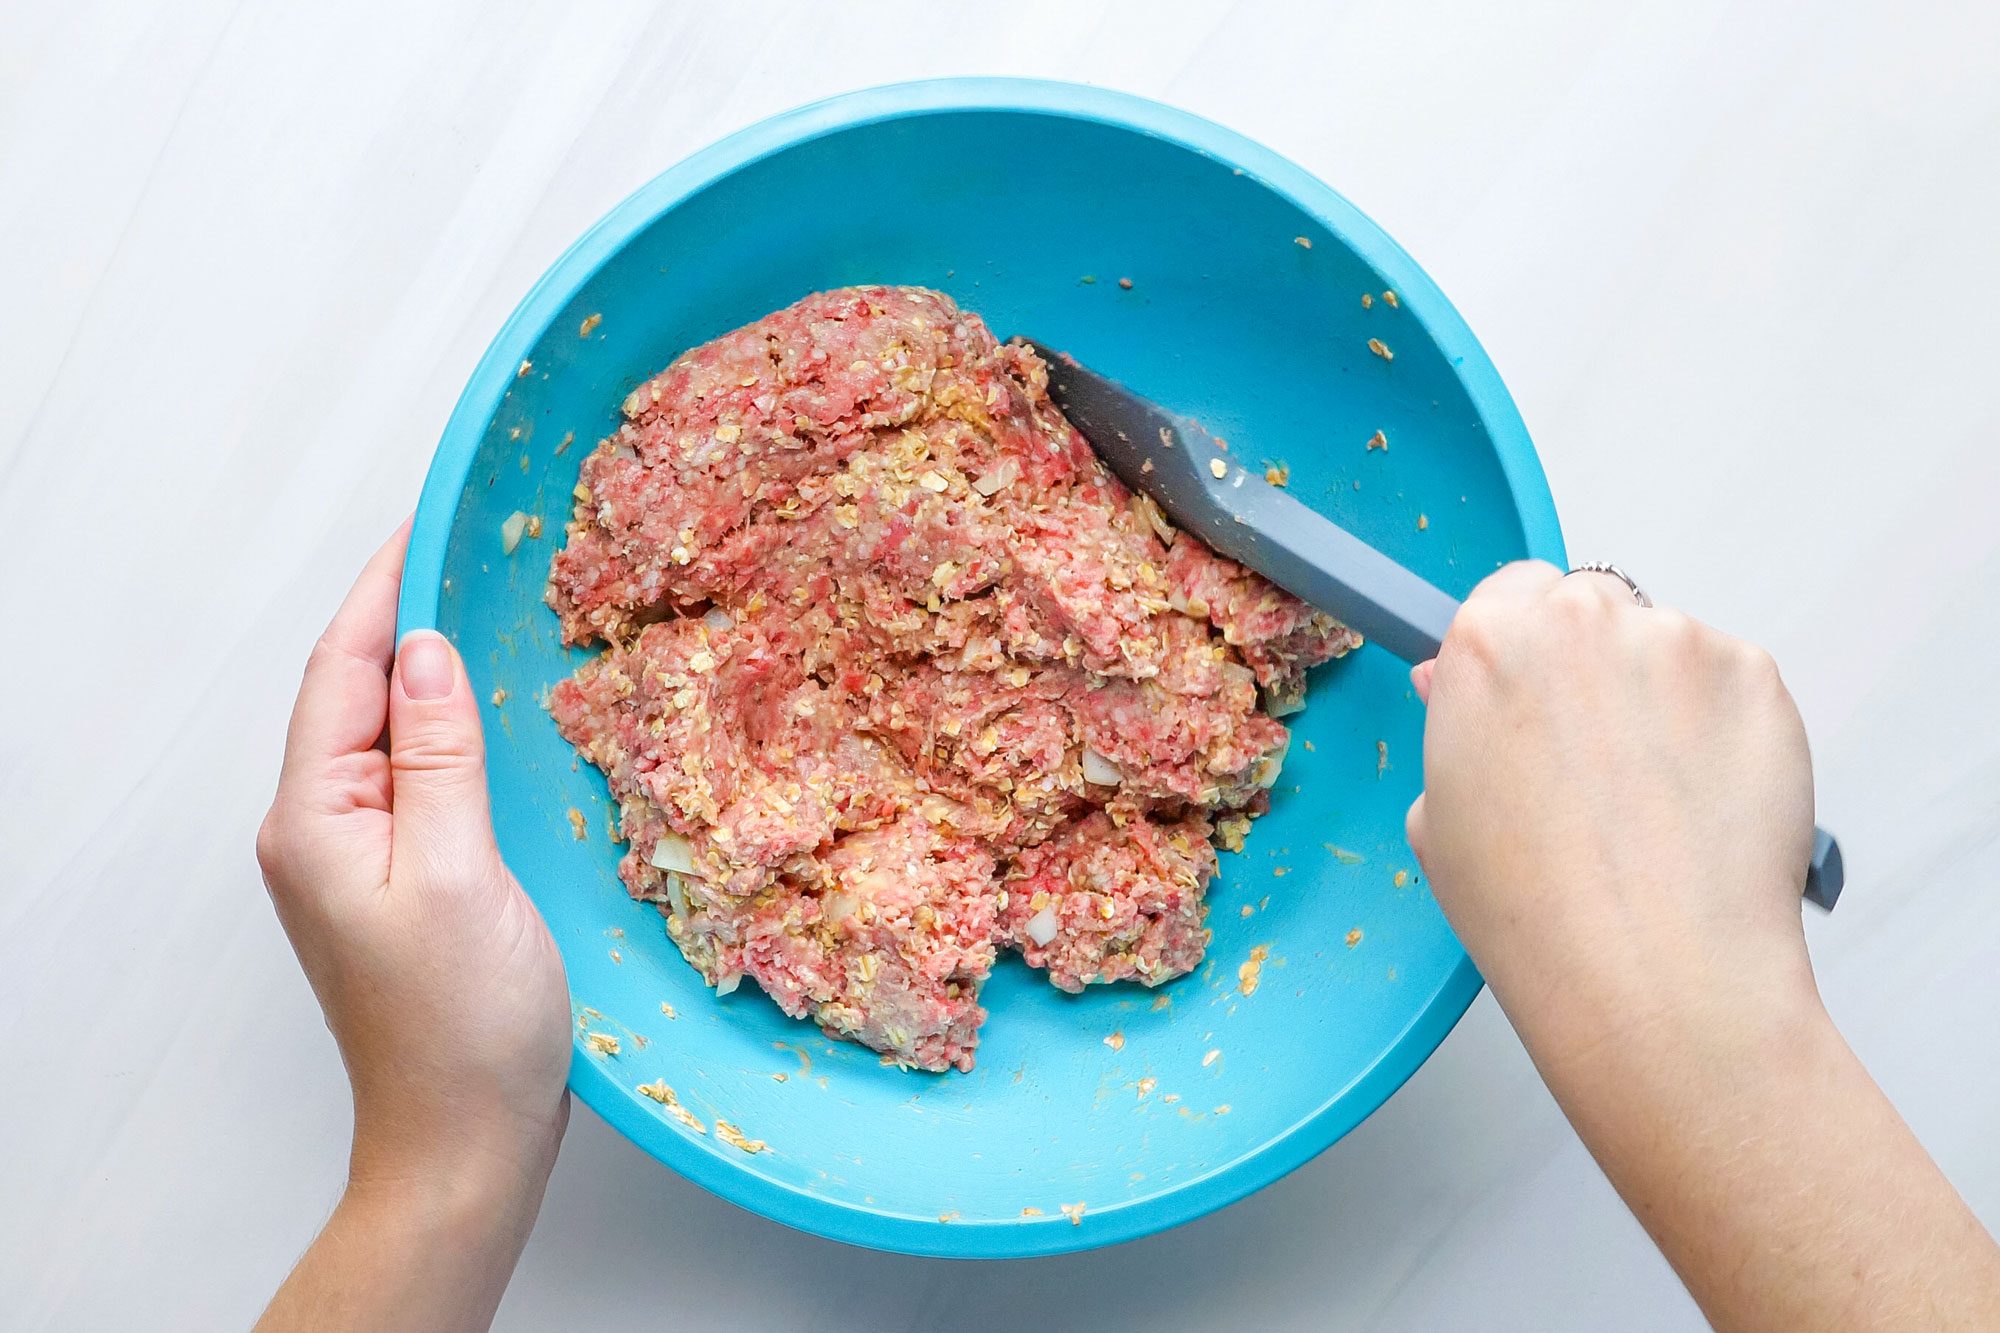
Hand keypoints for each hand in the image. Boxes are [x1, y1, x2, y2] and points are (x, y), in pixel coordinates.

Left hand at [255, 522, 569, 1331]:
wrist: (465, 1140)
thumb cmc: (463, 1026)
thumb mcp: (459, 874)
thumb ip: (440, 757)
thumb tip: (429, 650)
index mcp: (316, 819)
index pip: (344, 670)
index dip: (386, 587)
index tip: (431, 518)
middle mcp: (320, 829)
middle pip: (360, 692)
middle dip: (409, 614)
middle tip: (475, 544)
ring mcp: (358, 857)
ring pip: (392, 733)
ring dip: (434, 670)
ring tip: (491, 603)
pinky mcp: (402, 881)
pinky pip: (419, 776)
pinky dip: (454, 729)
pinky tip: (497, 712)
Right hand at [1407, 561, 1999, 1331]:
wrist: (1652, 975)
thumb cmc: (1534, 913)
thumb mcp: (1440, 815)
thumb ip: (1462, 729)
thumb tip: (1481, 697)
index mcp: (1487, 643)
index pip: (1509, 593)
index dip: (1524, 650)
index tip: (1536, 695)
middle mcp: (1582, 619)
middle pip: (1591, 608)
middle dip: (1593, 668)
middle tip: (1599, 760)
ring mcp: (1678, 642)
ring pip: (1665, 648)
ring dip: (1661, 700)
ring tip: (1657, 801)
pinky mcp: (1758, 677)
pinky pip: (1731, 685)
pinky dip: (1723, 731)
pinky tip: (1704, 804)